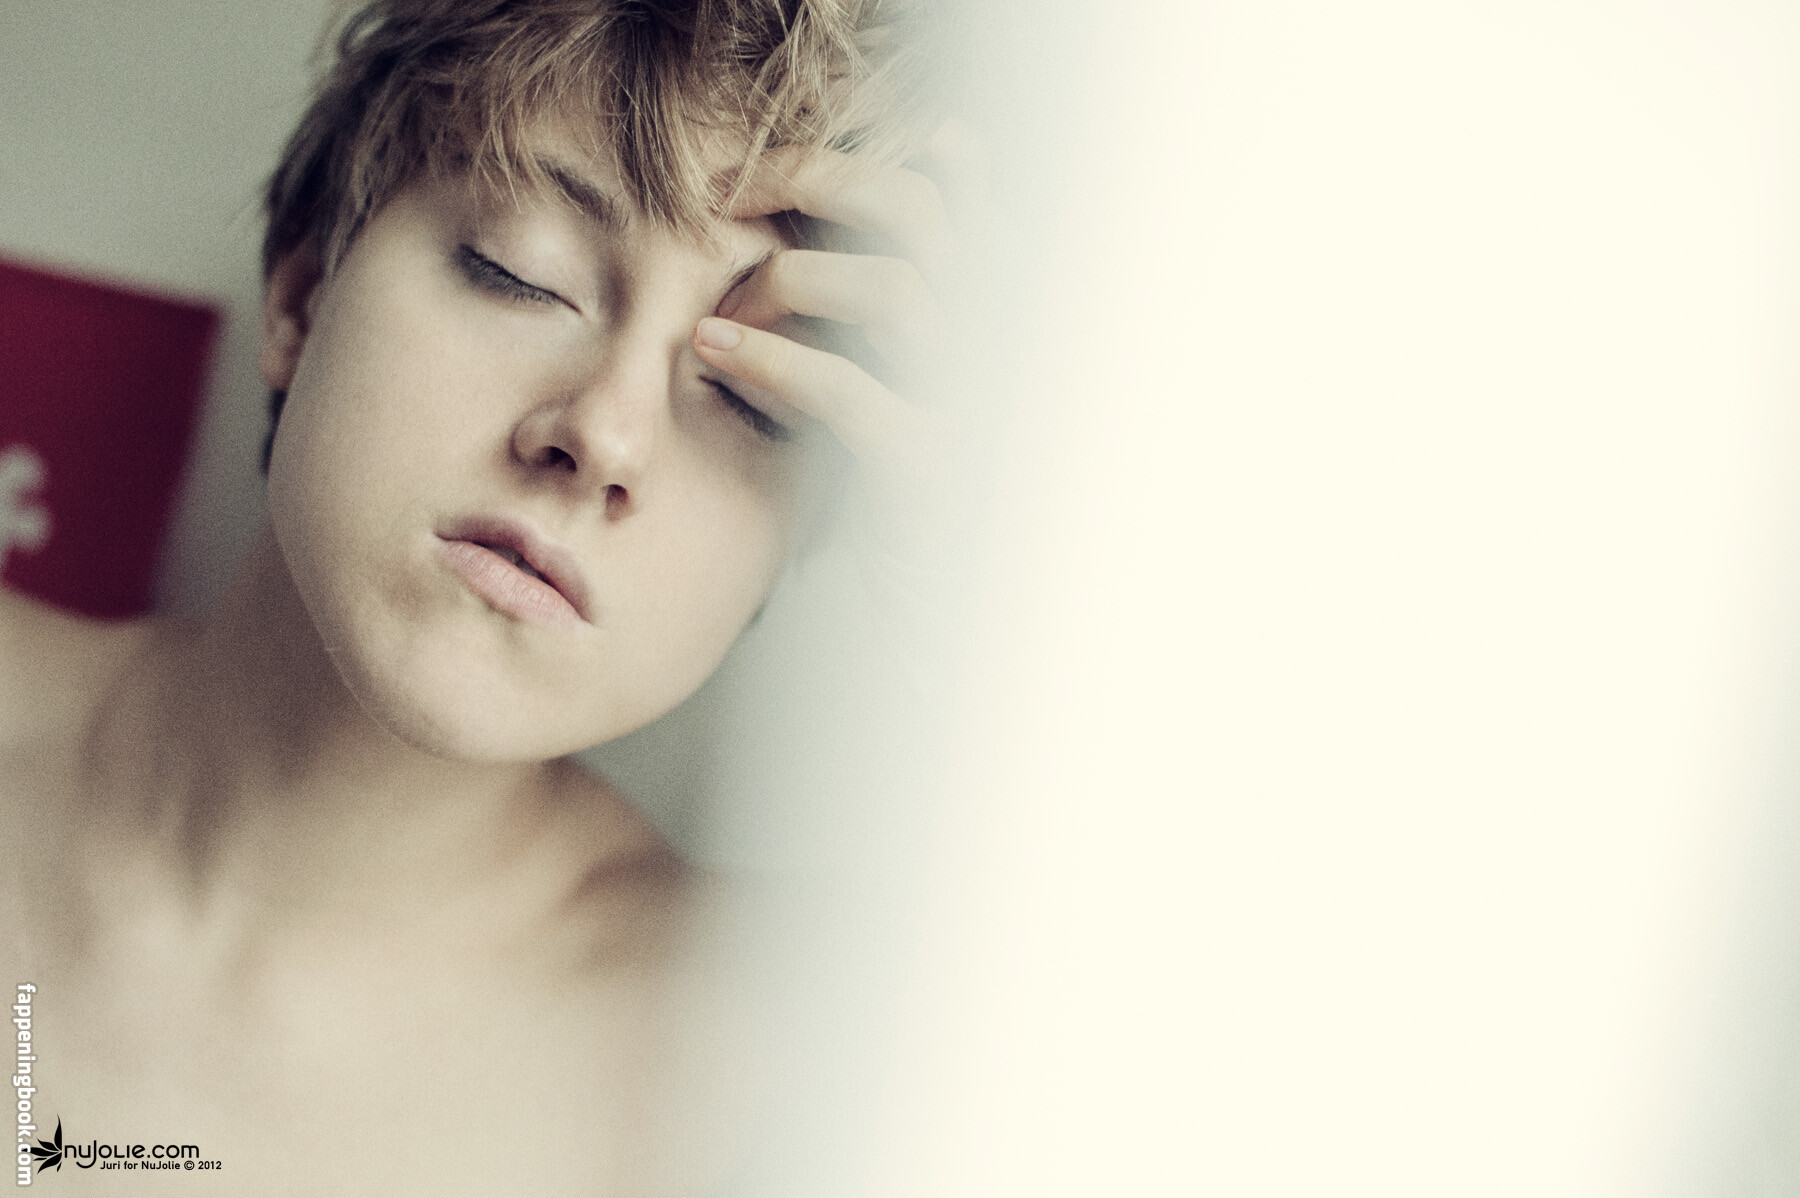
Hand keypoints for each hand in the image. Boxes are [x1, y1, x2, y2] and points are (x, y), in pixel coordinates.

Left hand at [690, 123, 989, 568]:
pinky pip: (850, 392)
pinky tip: (715, 353)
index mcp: (993, 298)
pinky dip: (772, 363)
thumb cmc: (901, 467)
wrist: (937, 594)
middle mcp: (997, 338)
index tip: (748, 174)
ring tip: (717, 316)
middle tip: (722, 198)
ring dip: (785, 283)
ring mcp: (972, 402)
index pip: (940, 184)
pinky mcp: (930, 468)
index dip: (844, 158)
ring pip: (891, 291)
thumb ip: (908, 259)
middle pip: (919, 212)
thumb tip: (946, 141)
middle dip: (810, 181)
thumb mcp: (902, 355)